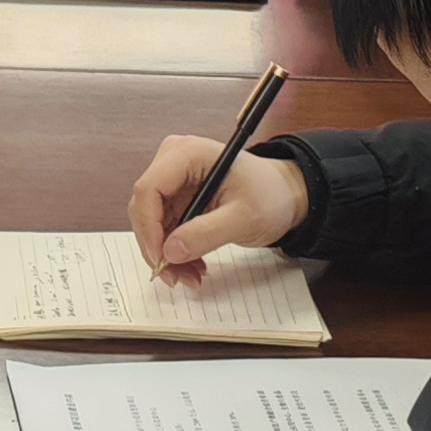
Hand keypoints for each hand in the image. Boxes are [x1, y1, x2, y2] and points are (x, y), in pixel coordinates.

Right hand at [129, 133, 311, 284]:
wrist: (285, 195)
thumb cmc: (270, 196)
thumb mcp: (243, 218)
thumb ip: (206, 233)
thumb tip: (169, 251)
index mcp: (188, 153)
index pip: (149, 188)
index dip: (148, 226)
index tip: (160, 258)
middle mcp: (174, 160)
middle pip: (145, 206)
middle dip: (156, 245)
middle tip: (174, 276)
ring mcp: (174, 179)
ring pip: (151, 221)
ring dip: (166, 252)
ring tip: (190, 276)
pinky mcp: (178, 196)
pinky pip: (163, 226)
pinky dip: (174, 249)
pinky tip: (192, 265)